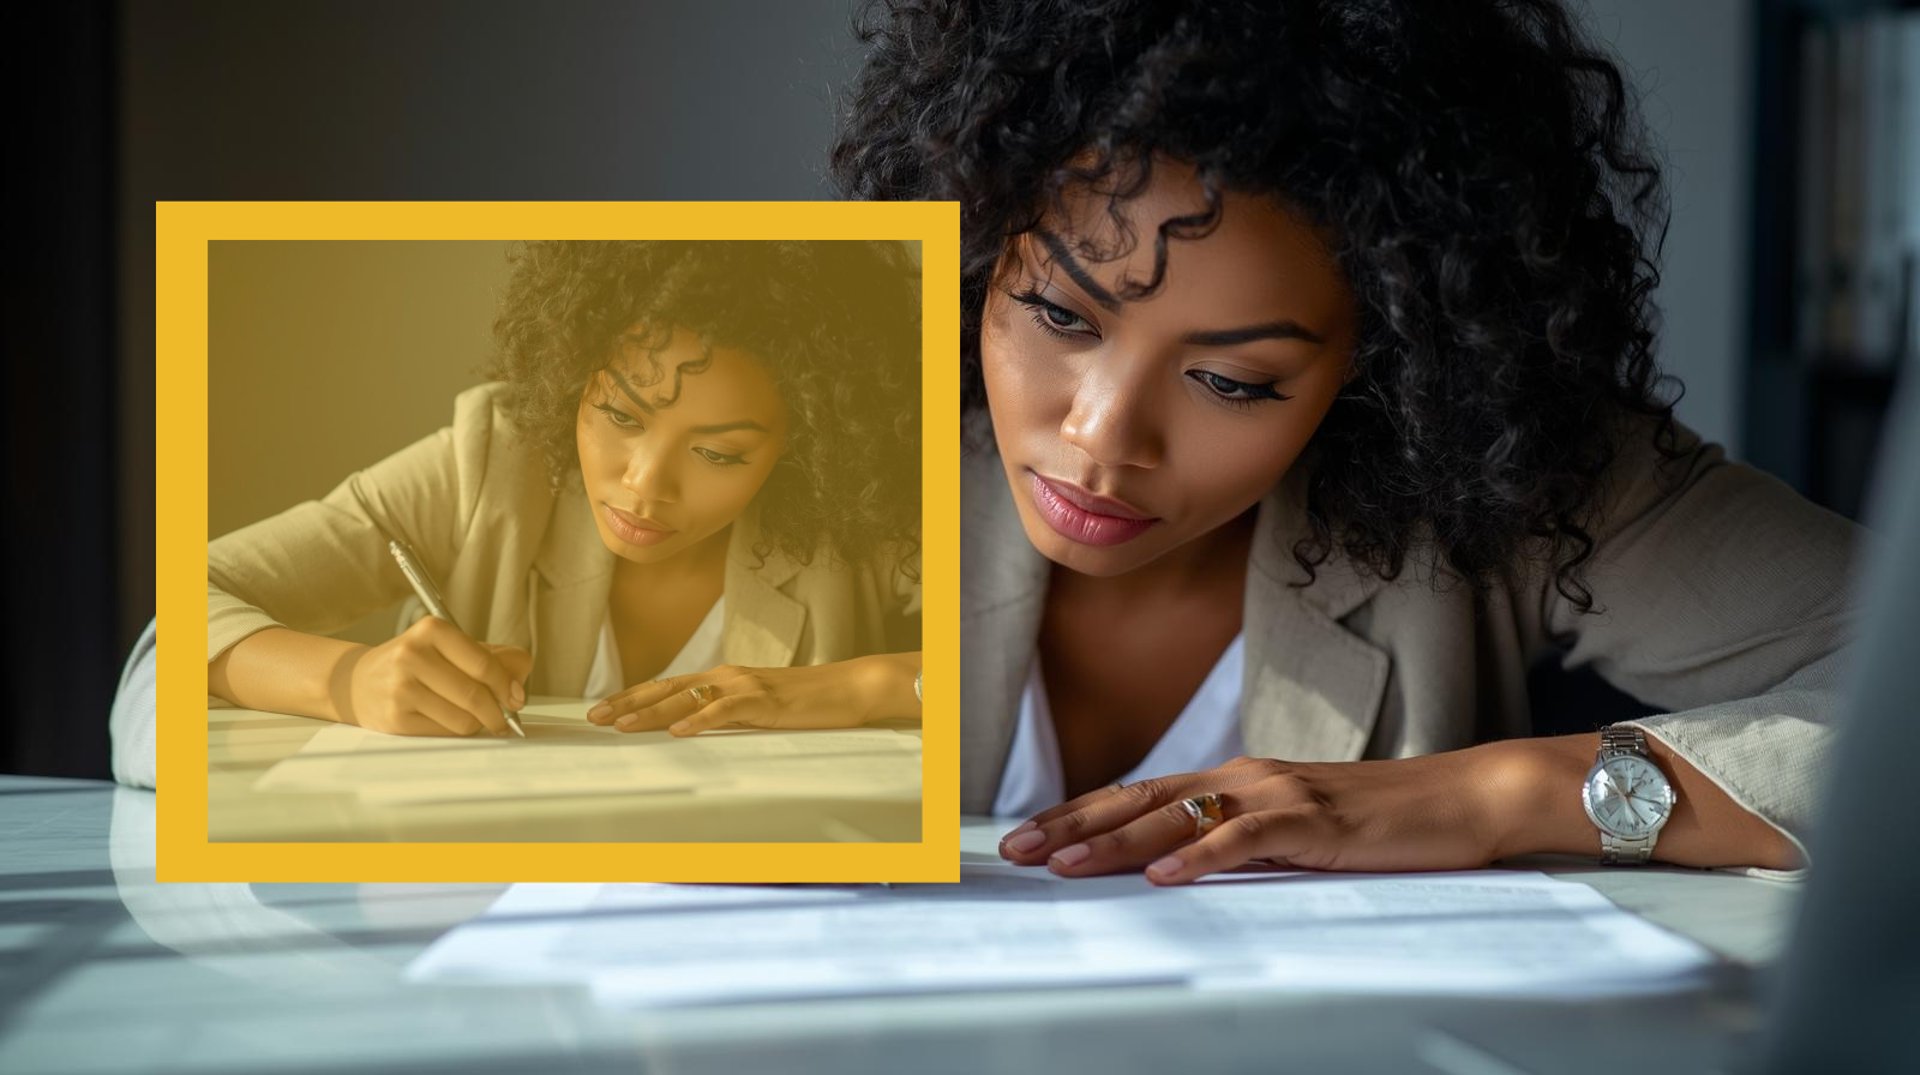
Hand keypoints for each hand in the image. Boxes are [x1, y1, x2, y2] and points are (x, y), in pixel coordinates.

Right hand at [343, 615, 531, 736]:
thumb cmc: (417, 664)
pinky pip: (445, 733)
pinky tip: (446, 720)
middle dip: (498, 712)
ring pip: (463, 719)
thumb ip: (494, 657)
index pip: (484, 664)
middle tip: (505, 718)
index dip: (507, 686)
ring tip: (470, 716)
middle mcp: (412, 655)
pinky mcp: (395, 718)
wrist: (359, 682)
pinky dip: (455, 731)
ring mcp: (401, 688)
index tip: (516, 699)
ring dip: (476, 723)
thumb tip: (519, 682)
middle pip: (475, 695)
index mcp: (432, 630)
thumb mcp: (451, 648)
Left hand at [586, 653, 918, 735]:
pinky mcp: (764, 700)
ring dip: (653, 713)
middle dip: (628, 703)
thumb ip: (724, 713)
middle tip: (595, 717)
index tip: (602, 709)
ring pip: (688, 697)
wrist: (846, 688)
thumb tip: (690, 727)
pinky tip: (678, 731)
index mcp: (722, 677)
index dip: (633, 697)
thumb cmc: (803, 702)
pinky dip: (700, 719)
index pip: (667, 685)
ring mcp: (744, 685)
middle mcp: (726, 676)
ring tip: (624, 726)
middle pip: (667, 688)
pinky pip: (725, 710)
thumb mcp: (755, 707)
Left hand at [997, 749, 1523, 883]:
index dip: (1079, 813)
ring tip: (1066, 863)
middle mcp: (1245, 777)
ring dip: (1118, 842)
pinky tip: (1165, 877)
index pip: (1139, 794)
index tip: (1026, 834)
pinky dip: (1202, 856)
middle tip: (1015, 848)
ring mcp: (1278, 794)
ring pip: (1180, 815)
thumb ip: (1236, 839)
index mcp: (1236, 779)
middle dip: (1073, 823)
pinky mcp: (1314, 820)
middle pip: (1141, 799)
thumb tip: (1175, 865)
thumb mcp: (1292, 829)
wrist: (1459, 798)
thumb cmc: (1377, 822)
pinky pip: (1246, 838)